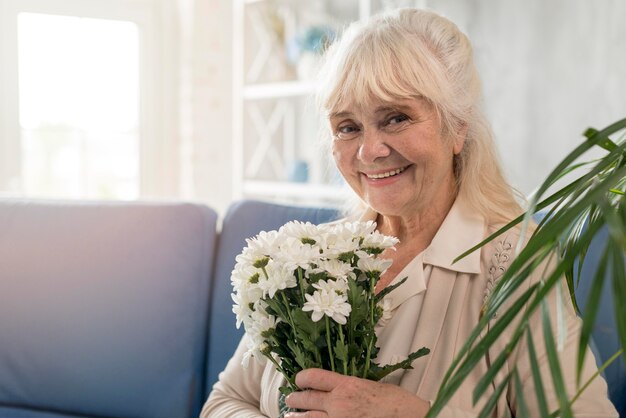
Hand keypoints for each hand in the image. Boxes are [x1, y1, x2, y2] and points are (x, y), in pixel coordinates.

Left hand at [284, 368, 428, 417]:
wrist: (409, 417)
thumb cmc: (396, 402)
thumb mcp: (371, 385)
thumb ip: (351, 387)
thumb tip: (340, 388)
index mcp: (346, 385)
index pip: (314, 377)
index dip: (301, 378)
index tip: (298, 380)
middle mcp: (338, 403)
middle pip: (307, 398)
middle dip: (295, 399)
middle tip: (290, 399)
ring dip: (297, 416)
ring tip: (290, 416)